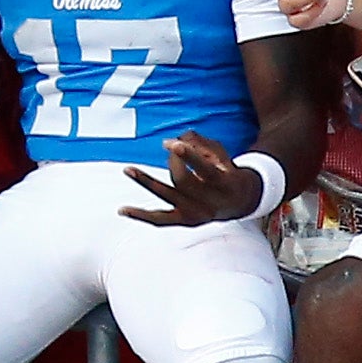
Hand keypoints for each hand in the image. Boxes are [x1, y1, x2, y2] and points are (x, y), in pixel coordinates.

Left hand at [121, 131, 270, 224]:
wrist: (239, 201)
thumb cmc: (226, 170)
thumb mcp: (220, 153)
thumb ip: (199, 142)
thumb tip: (170, 141)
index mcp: (223, 183)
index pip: (204, 170)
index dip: (188, 156)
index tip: (173, 142)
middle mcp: (209, 202)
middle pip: (182, 180)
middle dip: (173, 160)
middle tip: (172, 146)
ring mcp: (195, 214)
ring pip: (166, 196)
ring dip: (146, 181)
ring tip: (128, 169)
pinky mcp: (184, 221)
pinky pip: (159, 220)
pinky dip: (141, 216)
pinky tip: (122, 210)